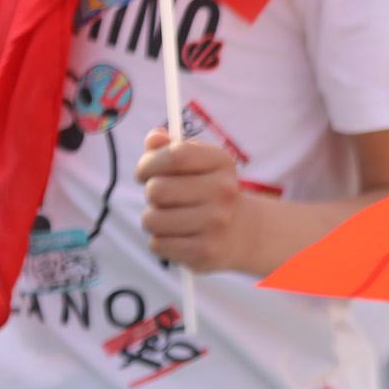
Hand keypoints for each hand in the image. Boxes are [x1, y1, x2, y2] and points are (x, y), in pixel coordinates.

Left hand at [139, 131, 262, 273]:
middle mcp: (223, 190)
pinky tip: (179, 237)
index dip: (149, 163)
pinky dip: (161, 241)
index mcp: (221, 162)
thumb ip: (170, 147)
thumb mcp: (196, 164)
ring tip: (171, 218)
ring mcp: (216, 222)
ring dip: (153, 220)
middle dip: (150, 194)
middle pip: (157, 189)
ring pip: (151, 219)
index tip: (144, 172)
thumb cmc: (207, 191)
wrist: (243, 232)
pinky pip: (158, 244)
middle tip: (162, 198)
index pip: (175, 154)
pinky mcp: (206, 250)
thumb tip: (153, 138)